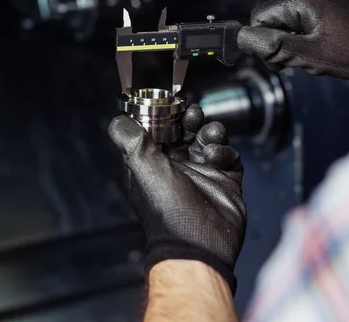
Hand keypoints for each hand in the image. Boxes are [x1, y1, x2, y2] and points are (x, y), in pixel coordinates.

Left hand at [108, 104, 245, 293]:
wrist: (200, 241)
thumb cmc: (168, 210)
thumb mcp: (144, 169)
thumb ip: (131, 140)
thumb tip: (117, 121)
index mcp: (156, 165)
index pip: (161, 132)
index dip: (166, 116)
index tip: (171, 105)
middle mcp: (180, 168)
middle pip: (188, 132)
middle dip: (192, 119)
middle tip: (192, 115)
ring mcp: (205, 174)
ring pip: (211, 140)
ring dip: (211, 132)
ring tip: (209, 138)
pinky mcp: (227, 182)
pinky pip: (231, 157)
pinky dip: (226, 152)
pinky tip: (217, 158)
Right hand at [237, 0, 348, 86]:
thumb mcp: (311, 56)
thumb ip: (274, 47)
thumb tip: (243, 39)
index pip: (261, 16)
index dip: (264, 42)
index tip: (280, 63)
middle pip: (278, 16)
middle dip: (284, 42)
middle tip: (304, 62)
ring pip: (295, 18)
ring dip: (300, 39)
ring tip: (323, 55)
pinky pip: (314, 14)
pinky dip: (315, 32)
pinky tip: (333, 46)